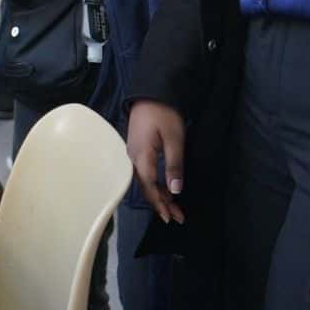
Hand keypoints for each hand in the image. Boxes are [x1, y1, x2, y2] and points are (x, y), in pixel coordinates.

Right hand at [127, 100, 186, 224]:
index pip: (150, 187)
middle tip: (177, 217)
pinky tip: (163, 187)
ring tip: (173, 206)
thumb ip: (174, 165)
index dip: (160, 203)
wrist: (150, 92)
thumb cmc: (163, 114)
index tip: (170, 218)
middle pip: (145, 186)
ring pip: (144, 180)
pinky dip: (154, 183)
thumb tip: (176, 191)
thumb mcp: (175, 139)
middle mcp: (133, 157)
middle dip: (161, 203)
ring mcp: (133, 152)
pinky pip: (143, 172)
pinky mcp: (136, 148)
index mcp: (141, 156)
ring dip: (158, 194)